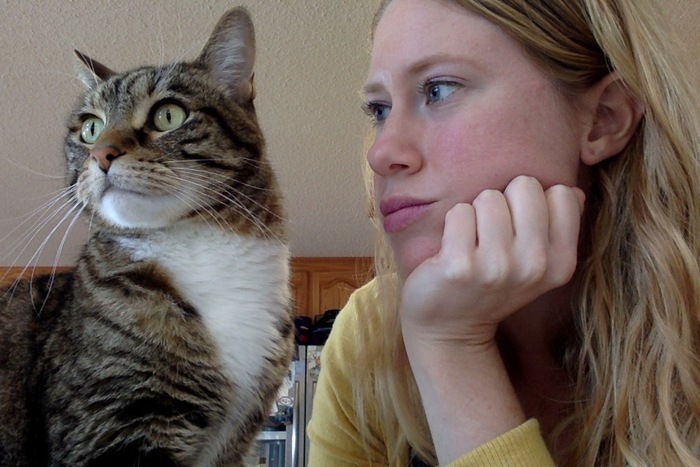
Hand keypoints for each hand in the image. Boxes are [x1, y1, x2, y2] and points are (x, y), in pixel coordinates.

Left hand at [399, 175, 584, 347]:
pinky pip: (459, 212)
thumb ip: (560, 225)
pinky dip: (452, 223)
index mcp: (562, 262)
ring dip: (476, 212)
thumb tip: (573, 191)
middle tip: (491, 233)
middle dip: (505, 200)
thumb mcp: (538, 263)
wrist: (452, 328)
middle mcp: (535, 265)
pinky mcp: (460, 265)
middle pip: (525, 186)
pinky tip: (452, 249)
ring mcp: (497, 266)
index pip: (560, 193)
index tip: (519, 227)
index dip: (533, 202)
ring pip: (489, 197)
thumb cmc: (494, 284)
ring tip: (472, 242)